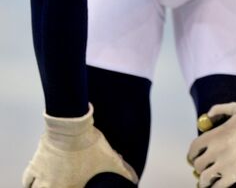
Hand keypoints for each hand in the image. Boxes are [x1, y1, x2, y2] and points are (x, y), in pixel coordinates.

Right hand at [22, 104, 137, 187]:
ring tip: (49, 186)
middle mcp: (53, 186)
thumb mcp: (110, 159)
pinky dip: (30, 182)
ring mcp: (42, 176)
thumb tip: (135, 179)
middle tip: (64, 185)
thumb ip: (123, 172)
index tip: (79, 187)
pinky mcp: (35, 164)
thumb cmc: (91, 144)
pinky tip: (35, 181)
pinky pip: (27, 180)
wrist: (70, 126)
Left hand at [187, 102, 235, 187]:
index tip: (192, 157)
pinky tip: (215, 187)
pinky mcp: (235, 176)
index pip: (194, 147)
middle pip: (198, 164)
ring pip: (205, 178)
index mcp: (215, 135)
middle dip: (198, 167)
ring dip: (204, 180)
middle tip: (202, 168)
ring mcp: (224, 165)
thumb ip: (221, 109)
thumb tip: (209, 114)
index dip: (191, 154)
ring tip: (206, 182)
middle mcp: (216, 151)